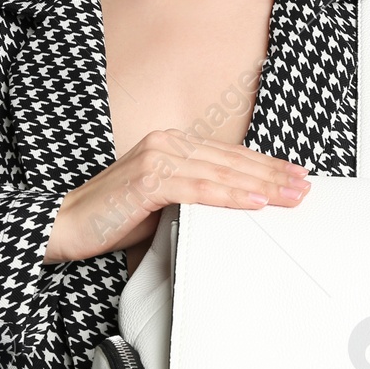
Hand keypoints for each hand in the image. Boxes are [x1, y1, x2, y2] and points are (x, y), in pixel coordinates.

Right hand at [45, 129, 310, 262]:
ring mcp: (157, 158)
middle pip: (231, 161)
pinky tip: (256, 202)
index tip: (293, 176)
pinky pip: (200, 190)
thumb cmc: (111, 218)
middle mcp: (166, 143)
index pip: (227, 156)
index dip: (263, 166)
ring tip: (291, 196)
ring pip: (222, 173)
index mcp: (170, 145)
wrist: (65, 225)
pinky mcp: (149, 180)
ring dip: (262, 185)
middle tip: (304, 186)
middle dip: (273, 175)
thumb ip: (194, 199)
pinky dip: (231, 196)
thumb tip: (233, 209)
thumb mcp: (162, 204)